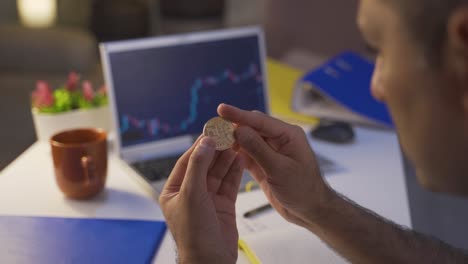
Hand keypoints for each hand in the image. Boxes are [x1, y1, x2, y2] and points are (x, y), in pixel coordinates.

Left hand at [159, 136, 243, 263]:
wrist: (211, 261)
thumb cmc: (194, 235)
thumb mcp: (192, 196)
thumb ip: (198, 168)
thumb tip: (204, 144)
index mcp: (174, 191)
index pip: (187, 162)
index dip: (200, 146)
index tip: (211, 131)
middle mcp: (190, 193)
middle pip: (204, 165)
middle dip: (216, 150)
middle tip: (227, 134)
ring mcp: (207, 199)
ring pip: (218, 173)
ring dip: (227, 158)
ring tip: (237, 143)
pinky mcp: (223, 206)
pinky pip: (229, 184)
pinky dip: (235, 172)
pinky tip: (240, 159)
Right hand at [218, 104, 335, 227]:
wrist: (310, 211)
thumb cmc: (303, 190)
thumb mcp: (279, 169)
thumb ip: (258, 149)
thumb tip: (238, 129)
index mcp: (288, 135)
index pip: (259, 120)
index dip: (239, 114)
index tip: (221, 109)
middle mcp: (279, 139)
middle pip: (252, 127)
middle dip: (233, 126)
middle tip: (213, 127)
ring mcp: (271, 151)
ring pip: (248, 140)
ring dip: (233, 140)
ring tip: (214, 139)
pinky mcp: (264, 163)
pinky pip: (247, 153)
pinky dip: (236, 152)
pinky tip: (224, 151)